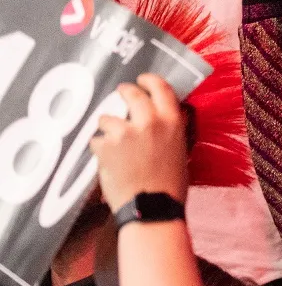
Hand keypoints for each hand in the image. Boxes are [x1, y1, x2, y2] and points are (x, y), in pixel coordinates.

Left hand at [89, 74, 189, 210]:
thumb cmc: (170, 184)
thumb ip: (169, 129)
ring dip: (107, 127)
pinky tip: (107, 161)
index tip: (142, 79)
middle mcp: (150, 122)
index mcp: (172, 122)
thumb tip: (158, 118)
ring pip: (107, 118)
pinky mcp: (106, 146)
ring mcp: (125, 133)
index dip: (149, 80)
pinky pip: (96, 140)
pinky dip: (99, 148)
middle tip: (120, 94)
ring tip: (112, 142)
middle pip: (131, 94)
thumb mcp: (180, 150)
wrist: (151, 206)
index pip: (161, 88)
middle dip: (124, 92)